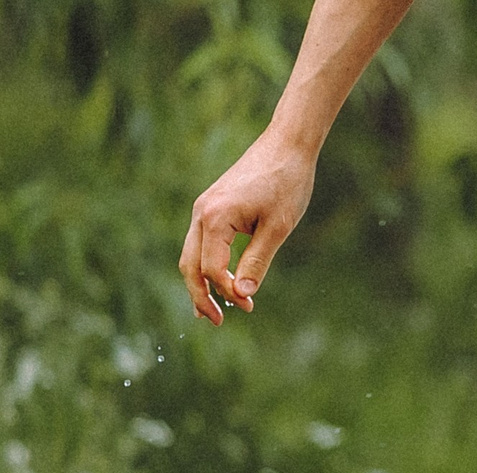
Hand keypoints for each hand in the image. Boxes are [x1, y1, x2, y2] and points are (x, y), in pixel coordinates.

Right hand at [179, 132, 317, 324]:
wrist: (287, 145)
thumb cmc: (287, 183)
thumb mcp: (278, 228)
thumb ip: (258, 261)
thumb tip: (243, 293)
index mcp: (216, 218)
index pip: (212, 270)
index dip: (228, 293)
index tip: (250, 306)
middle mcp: (202, 212)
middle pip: (189, 265)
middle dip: (200, 296)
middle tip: (216, 322)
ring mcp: (204, 208)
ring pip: (190, 254)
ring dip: (199, 284)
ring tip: (209, 311)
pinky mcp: (212, 206)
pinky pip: (200, 242)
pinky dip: (204, 265)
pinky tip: (215, 281)